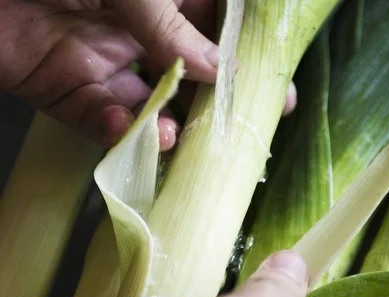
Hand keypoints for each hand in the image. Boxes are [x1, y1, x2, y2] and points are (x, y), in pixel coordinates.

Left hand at [0, 0, 296, 149]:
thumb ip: (169, 23)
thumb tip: (216, 69)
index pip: (215, 19)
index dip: (245, 49)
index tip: (273, 79)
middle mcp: (136, 24)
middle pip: (192, 68)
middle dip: (220, 98)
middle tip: (247, 124)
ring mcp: (102, 57)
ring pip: (152, 102)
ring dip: (170, 124)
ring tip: (179, 135)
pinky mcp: (66, 89)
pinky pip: (101, 119)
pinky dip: (118, 132)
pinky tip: (129, 132)